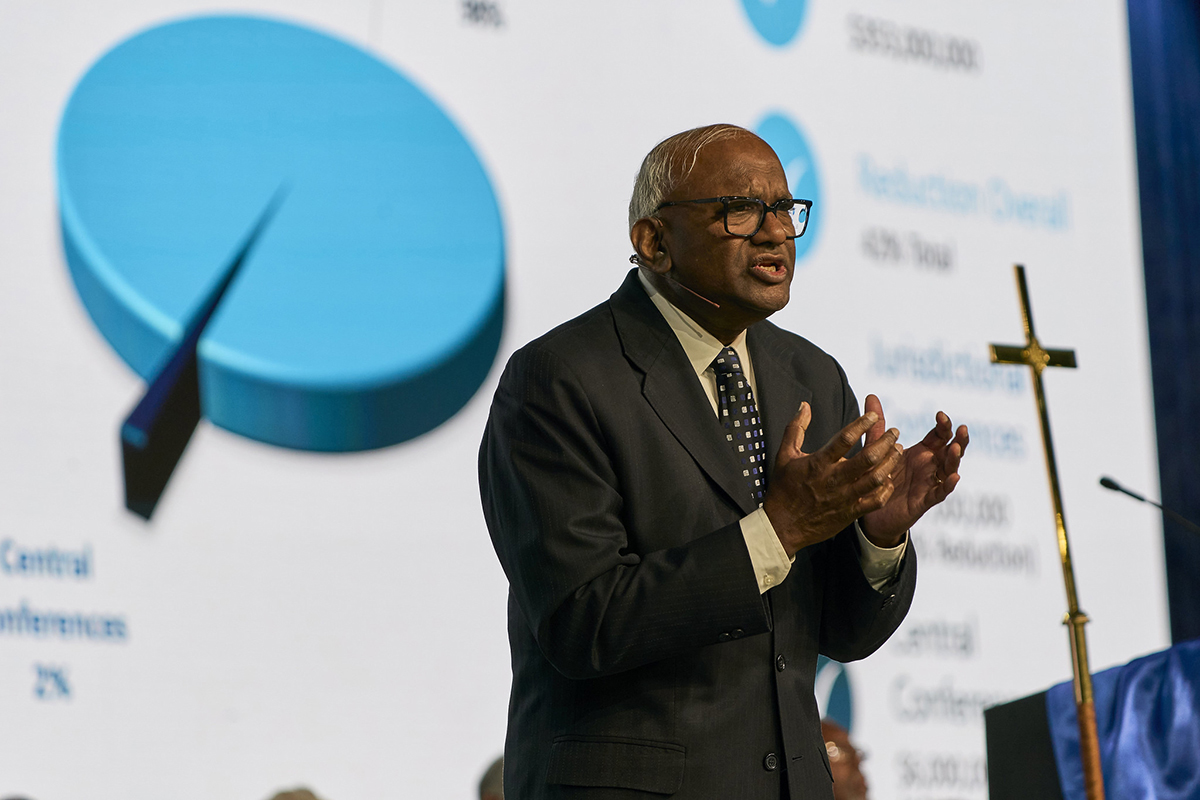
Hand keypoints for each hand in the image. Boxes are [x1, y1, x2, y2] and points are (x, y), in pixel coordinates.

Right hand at [764, 402, 904, 557]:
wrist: (783, 526)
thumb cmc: (784, 490)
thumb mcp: (784, 455)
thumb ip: (796, 428)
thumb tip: (805, 406)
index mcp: (818, 463)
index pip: (844, 439)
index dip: (861, 424)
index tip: (872, 416)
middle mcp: (834, 480)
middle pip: (867, 458)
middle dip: (885, 442)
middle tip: (894, 431)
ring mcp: (844, 497)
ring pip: (876, 478)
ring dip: (890, 462)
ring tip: (897, 450)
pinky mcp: (850, 512)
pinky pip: (875, 501)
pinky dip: (886, 489)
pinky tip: (889, 478)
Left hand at [861, 394, 968, 545]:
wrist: (872, 512)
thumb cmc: (879, 478)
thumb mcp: (876, 450)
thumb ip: (877, 426)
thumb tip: (870, 395)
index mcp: (922, 452)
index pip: (939, 435)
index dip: (943, 425)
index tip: (940, 415)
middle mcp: (929, 466)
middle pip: (951, 450)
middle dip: (959, 440)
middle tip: (962, 428)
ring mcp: (929, 483)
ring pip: (949, 470)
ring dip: (954, 460)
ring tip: (956, 448)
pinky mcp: (924, 501)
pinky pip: (940, 493)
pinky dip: (948, 486)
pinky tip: (954, 478)